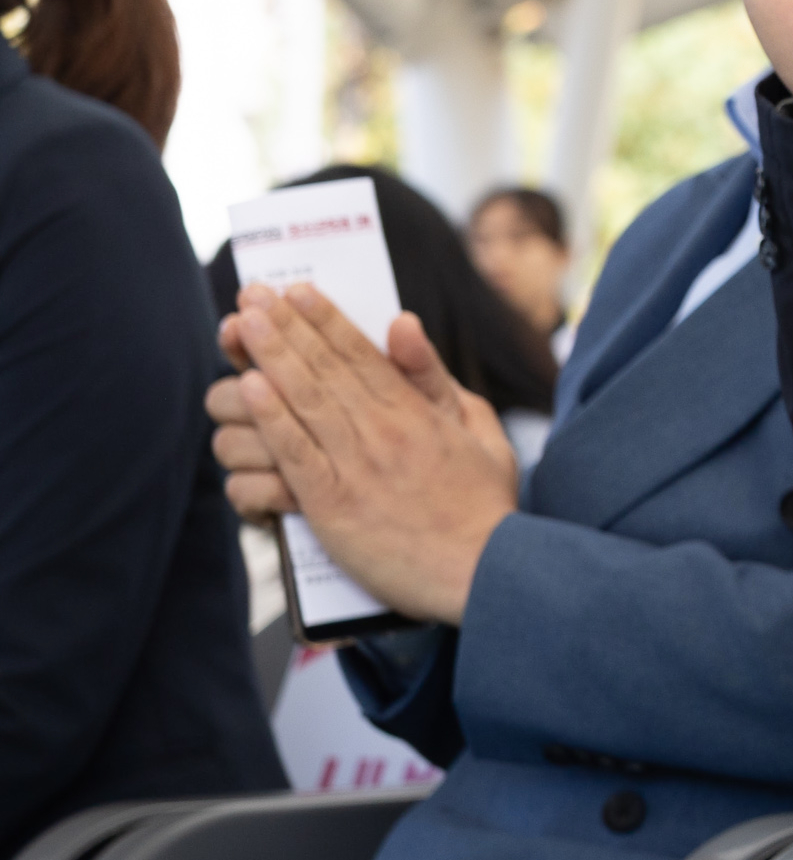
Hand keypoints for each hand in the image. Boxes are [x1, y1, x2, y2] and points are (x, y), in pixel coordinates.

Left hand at [211, 287, 519, 625]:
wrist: (483, 570)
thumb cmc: (483, 504)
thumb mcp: (479, 429)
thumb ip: (435, 377)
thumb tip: (402, 324)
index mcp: (418, 413)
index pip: (363, 354)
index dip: (326, 318)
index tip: (297, 289)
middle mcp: (384, 431)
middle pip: (325, 367)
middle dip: (286, 326)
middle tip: (253, 292)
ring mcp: (356, 467)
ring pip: (304, 401)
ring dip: (269, 357)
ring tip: (242, 324)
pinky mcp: (333, 505)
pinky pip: (295, 453)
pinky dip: (271, 417)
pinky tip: (250, 387)